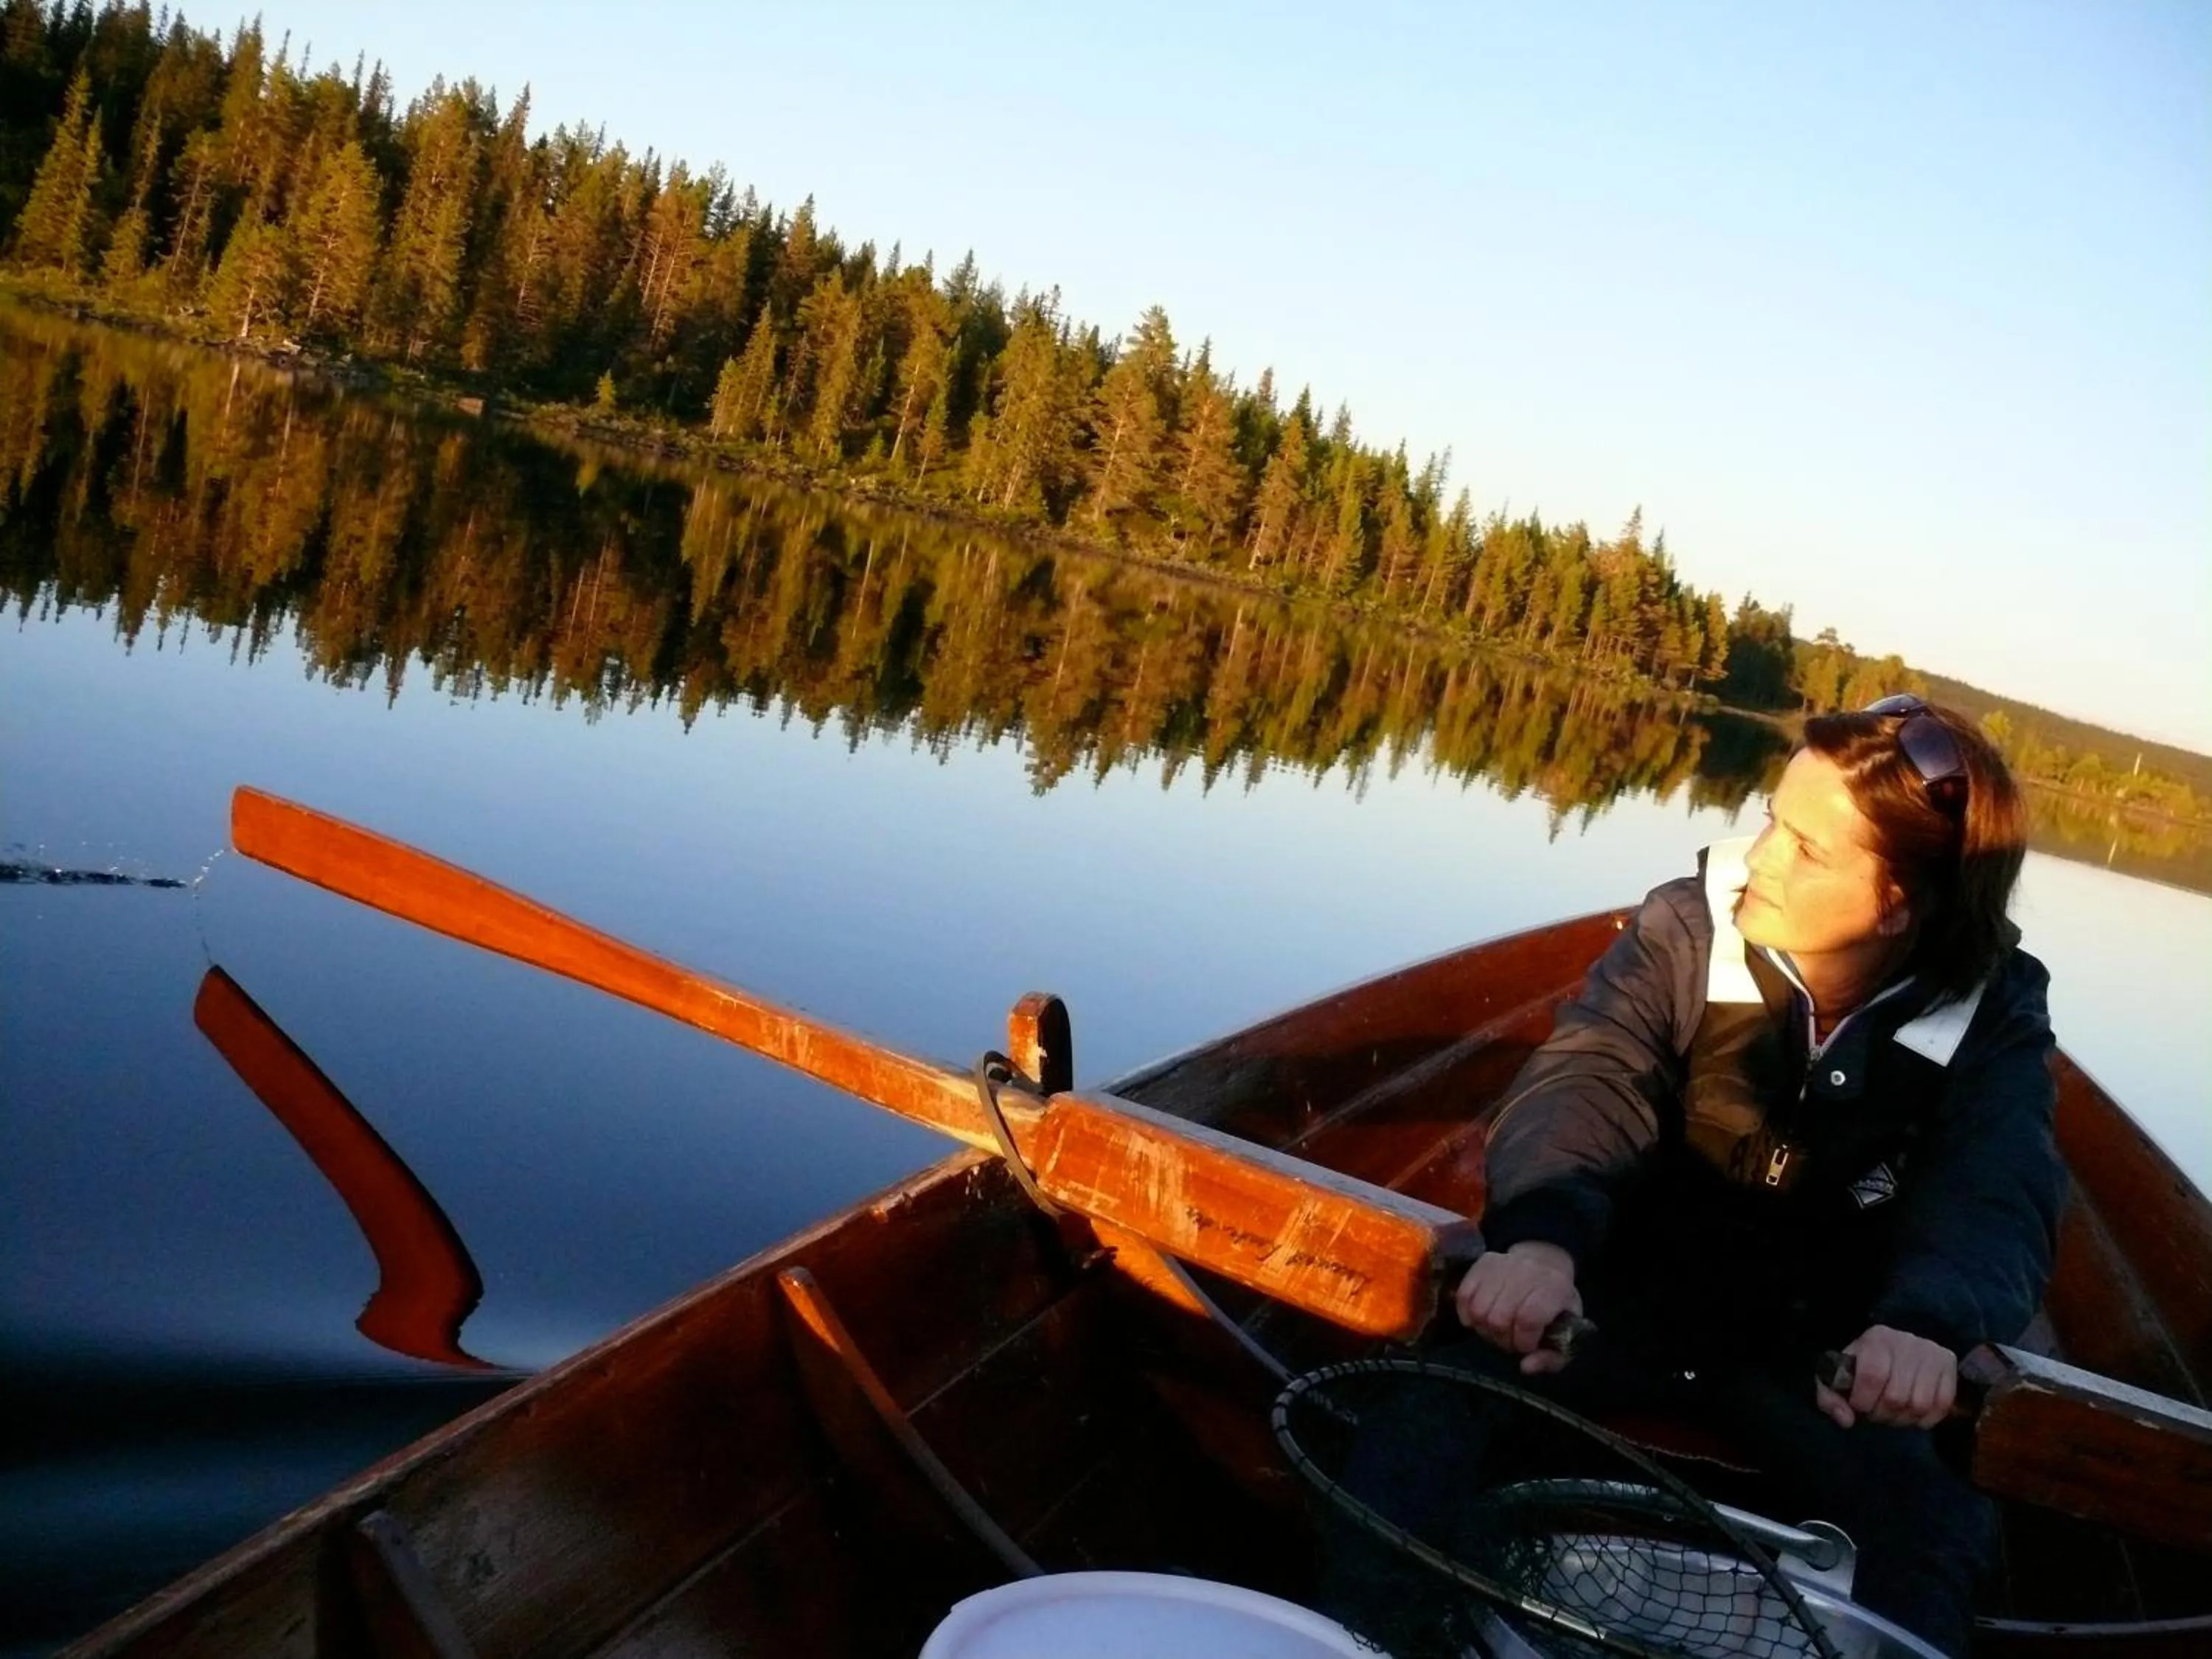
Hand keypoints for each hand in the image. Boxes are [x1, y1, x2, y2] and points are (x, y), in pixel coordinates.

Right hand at [1455, 1242, 1581, 1374]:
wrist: (1545, 1266)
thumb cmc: (1556, 1305)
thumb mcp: (1568, 1334)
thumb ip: (1552, 1358)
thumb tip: (1525, 1367)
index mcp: (1554, 1289)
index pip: (1528, 1319)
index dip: (1522, 1341)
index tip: (1526, 1345)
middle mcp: (1526, 1273)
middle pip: (1499, 1318)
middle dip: (1502, 1339)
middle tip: (1510, 1339)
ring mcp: (1501, 1265)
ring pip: (1478, 1309)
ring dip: (1484, 1329)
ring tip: (1496, 1329)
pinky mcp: (1481, 1264)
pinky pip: (1463, 1295)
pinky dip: (1467, 1314)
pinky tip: (1480, 1319)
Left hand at [1815, 1325, 1956, 1428]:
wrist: (1899, 1349)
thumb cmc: (1865, 1365)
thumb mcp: (1840, 1376)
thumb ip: (1830, 1398)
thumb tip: (1846, 1420)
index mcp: (1876, 1339)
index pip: (1872, 1376)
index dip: (1864, 1401)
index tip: (1860, 1408)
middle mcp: (1906, 1341)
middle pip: (1897, 1396)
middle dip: (1883, 1415)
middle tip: (1878, 1413)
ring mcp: (1931, 1352)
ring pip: (1920, 1404)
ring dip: (1905, 1419)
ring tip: (1895, 1414)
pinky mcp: (1949, 1365)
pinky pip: (1942, 1404)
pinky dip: (1927, 1419)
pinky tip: (1914, 1414)